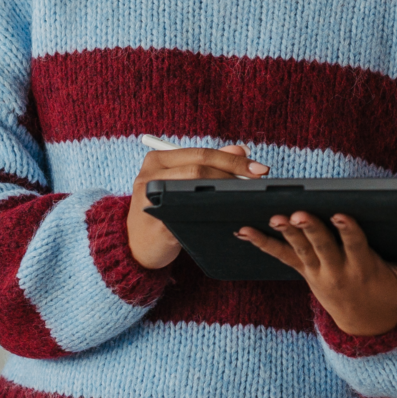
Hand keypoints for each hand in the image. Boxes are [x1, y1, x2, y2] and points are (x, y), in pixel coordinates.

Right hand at [126, 143, 268, 269]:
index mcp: (157, 160)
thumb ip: (209, 164)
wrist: (138, 247)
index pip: (201, 153)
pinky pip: (189, 213)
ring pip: (195, 186)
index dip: (232, 160)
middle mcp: (150, 174)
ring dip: (225, 190)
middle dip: (233, 173)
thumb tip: (241, 150)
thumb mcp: (182, 183)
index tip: (259, 168)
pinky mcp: (156, 222)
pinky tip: (229, 214)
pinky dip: (213, 212)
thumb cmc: (164, 211)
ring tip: (247, 196)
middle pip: (200, 167)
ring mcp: (149, 198)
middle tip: (258, 182)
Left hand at [239, 212, 396, 337]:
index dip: (347, 230)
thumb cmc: (389, 297)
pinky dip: (262, 243)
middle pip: (321, 246)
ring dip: (284, 233)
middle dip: (309, 230)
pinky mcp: (305, 272)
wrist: (364, 325)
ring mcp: (318, 272)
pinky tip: (244, 230)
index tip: (340, 214)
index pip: (354, 245)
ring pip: (299, 249)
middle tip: (298, 214)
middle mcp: (337, 271)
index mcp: (363, 268)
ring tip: (272, 217)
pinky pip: (281, 257)